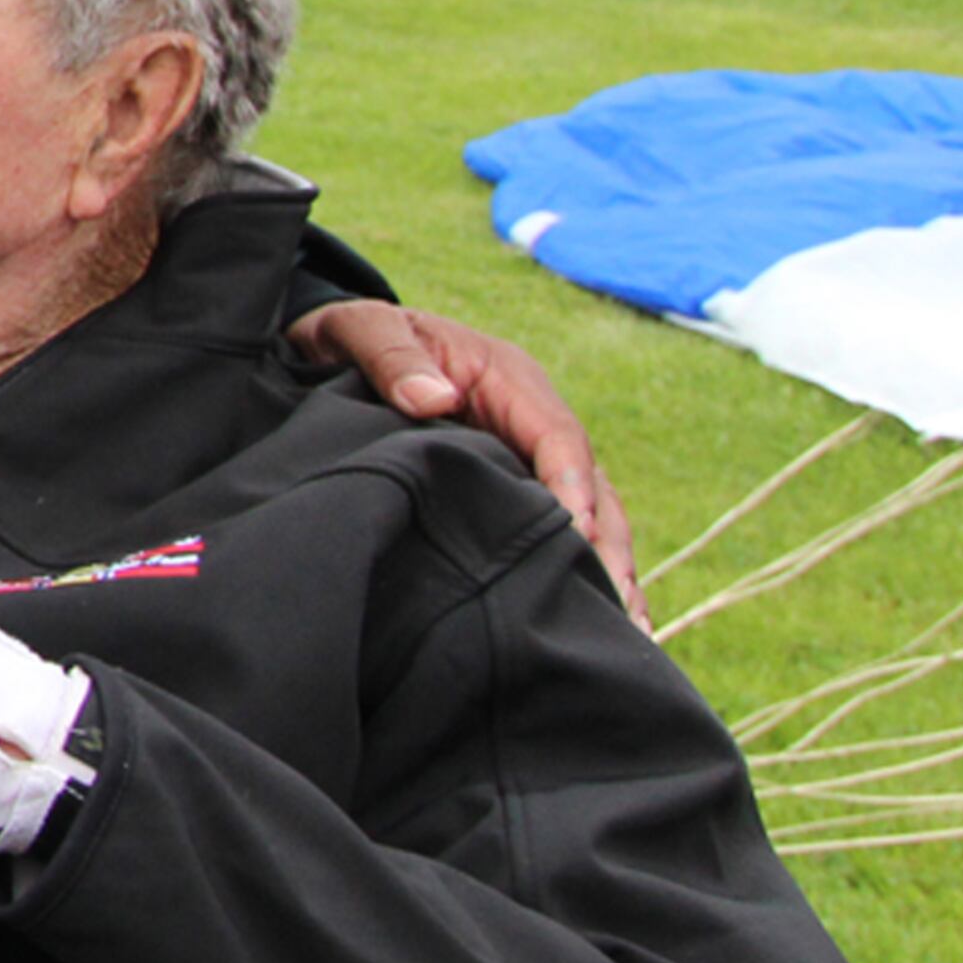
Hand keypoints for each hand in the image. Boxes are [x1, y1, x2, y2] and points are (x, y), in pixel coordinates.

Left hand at [286, 301, 640, 622]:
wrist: (333, 343)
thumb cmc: (351, 336)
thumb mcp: (361, 331)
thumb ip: (391, 358)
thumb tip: (433, 398)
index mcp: (508, 378)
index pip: (558, 436)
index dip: (571, 485)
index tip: (577, 535)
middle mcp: (530, 418)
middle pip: (589, 484)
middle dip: (607, 544)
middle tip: (620, 609)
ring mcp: (526, 453)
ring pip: (589, 513)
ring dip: (609, 566)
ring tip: (629, 631)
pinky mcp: (513, 483)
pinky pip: (559, 527)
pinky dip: (582, 569)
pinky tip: (600, 621)